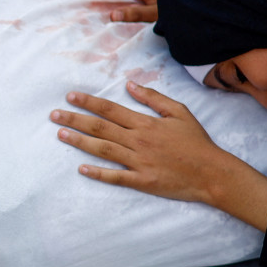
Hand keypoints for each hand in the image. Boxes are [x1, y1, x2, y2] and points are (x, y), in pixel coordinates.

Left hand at [50, 83, 266, 229]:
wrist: (212, 173)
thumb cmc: (197, 142)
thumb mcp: (179, 113)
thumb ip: (153, 98)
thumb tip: (130, 84)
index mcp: (146, 123)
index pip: (110, 110)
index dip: (88, 102)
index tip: (70, 97)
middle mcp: (138, 141)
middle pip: (101, 128)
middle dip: (75, 120)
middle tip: (54, 115)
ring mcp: (139, 162)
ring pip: (103, 150)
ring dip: (80, 142)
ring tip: (60, 135)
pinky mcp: (142, 181)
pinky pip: (116, 177)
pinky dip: (98, 173)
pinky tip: (81, 169)